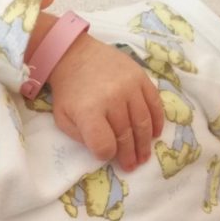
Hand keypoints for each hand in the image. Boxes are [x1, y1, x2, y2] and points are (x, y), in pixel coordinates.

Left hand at [48, 34, 163, 170]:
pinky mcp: (141, 77)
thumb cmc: (68, 91)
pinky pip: (154, 103)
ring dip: (145, 143)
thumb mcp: (62, 118)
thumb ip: (80, 137)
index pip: (104, 144)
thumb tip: (104, 150)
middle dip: (129, 154)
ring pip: (143, 122)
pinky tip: (155, 134)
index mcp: (89, 111)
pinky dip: (157, 121)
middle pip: (126, 135)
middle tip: (132, 165)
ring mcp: (129, 87)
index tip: (107, 156)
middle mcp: (112, 99)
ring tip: (143, 156)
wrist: (75, 55)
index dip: (107, 155)